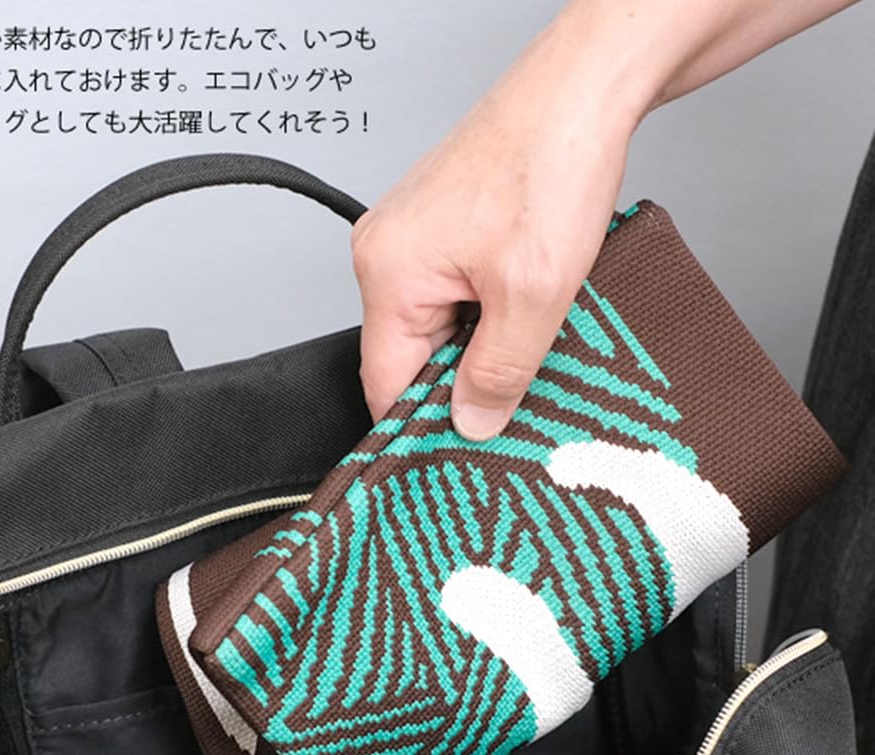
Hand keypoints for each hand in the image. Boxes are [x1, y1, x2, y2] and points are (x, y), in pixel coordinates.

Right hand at [350, 24, 636, 439]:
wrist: (582, 91)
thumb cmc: (551, 163)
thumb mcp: (533, 295)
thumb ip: (497, 372)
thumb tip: (472, 423)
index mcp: (388, 273)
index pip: (385, 384)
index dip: (422, 426)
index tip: (459, 451)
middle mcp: (386, 253)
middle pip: (411, 357)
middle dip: (460, 381)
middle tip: (514, 391)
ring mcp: (411, 238)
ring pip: (437, 329)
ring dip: (480, 344)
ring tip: (527, 330)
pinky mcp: (440, 229)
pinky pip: (451, 296)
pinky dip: (487, 312)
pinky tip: (524, 304)